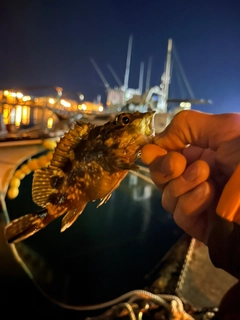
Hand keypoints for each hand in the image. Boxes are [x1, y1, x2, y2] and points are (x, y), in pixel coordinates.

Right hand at [141, 110, 239, 243]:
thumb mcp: (223, 127)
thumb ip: (186, 126)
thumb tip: (157, 142)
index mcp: (201, 156)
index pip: (166, 156)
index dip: (155, 154)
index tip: (152, 151)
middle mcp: (196, 178)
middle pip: (161, 177)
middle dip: (164, 168)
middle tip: (178, 164)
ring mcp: (197, 203)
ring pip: (167, 196)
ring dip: (182, 183)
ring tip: (205, 176)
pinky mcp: (199, 224)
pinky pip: (179, 214)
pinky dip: (190, 201)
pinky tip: (208, 193)